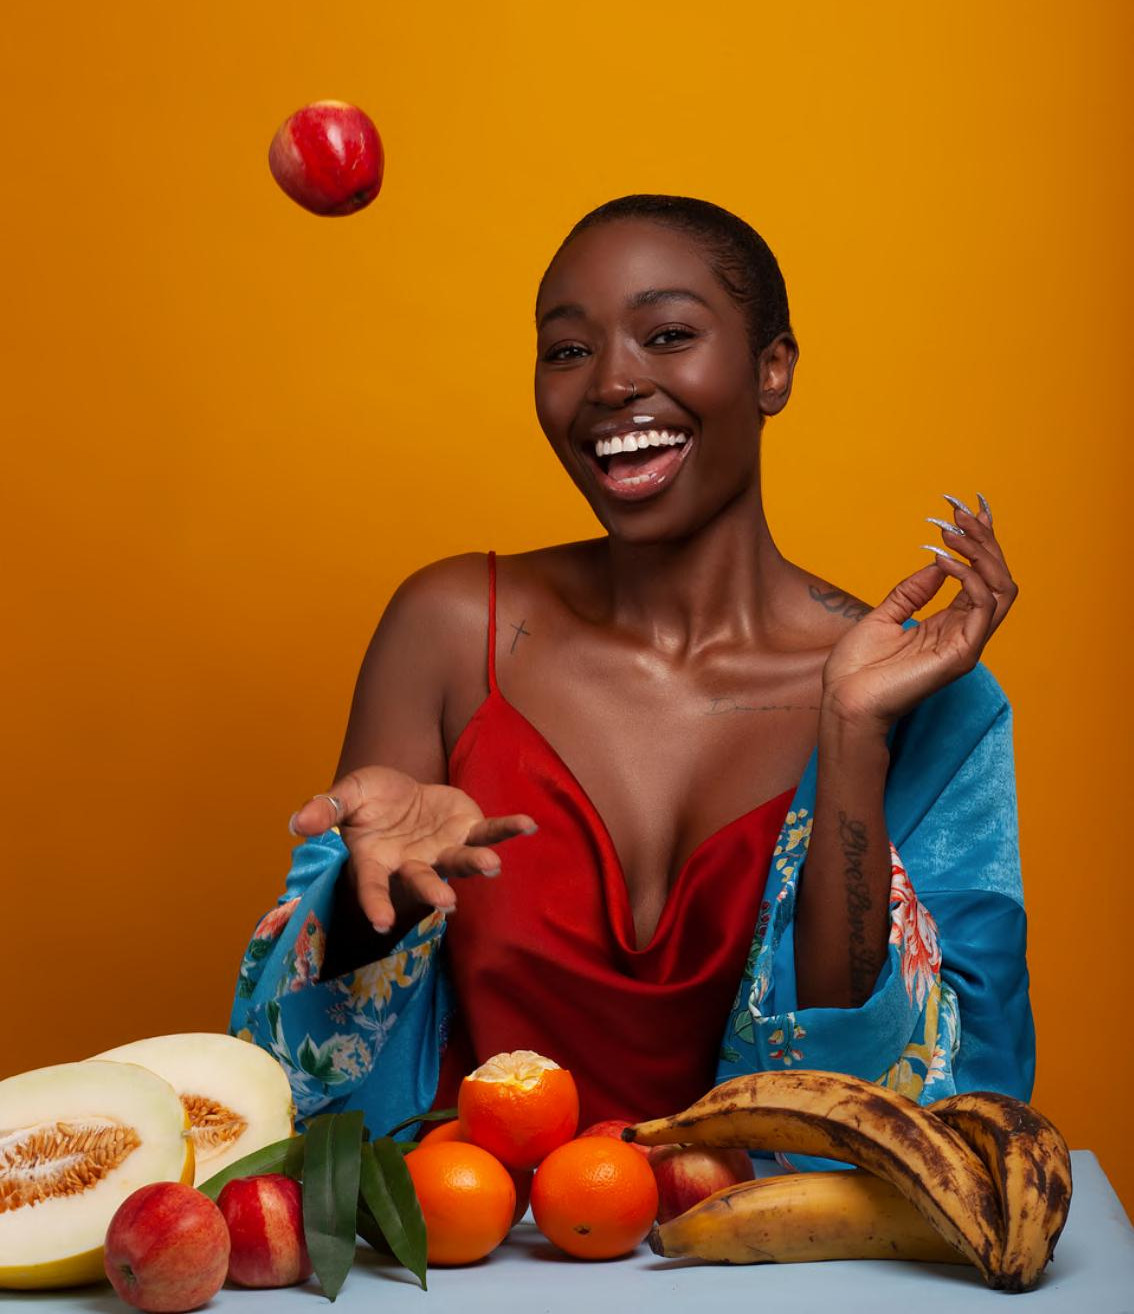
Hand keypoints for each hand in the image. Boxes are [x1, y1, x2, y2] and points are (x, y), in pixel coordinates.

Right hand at [289, 766, 535, 932]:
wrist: (400, 789)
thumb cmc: (370, 800)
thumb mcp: (347, 794)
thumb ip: (326, 808)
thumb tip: (297, 823)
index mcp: (376, 861)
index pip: (373, 887)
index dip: (376, 904)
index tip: (381, 924)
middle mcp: (411, 864)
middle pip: (422, 881)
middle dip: (433, 892)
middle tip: (447, 903)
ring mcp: (442, 851)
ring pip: (460, 862)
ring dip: (476, 864)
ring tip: (492, 866)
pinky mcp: (467, 831)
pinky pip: (490, 833)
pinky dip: (508, 829)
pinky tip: (529, 825)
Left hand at [821, 493, 1016, 732]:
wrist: (843, 701)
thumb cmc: (857, 668)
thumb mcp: (884, 616)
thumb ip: (913, 591)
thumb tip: (939, 561)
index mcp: (949, 626)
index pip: (981, 579)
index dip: (979, 544)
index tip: (967, 511)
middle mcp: (964, 633)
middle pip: (998, 579)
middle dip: (985, 540)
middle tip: (964, 512)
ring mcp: (965, 645)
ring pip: (1001, 589)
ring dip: (982, 553)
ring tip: (955, 530)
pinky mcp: (960, 655)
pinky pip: (982, 607)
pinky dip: (968, 576)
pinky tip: (944, 559)